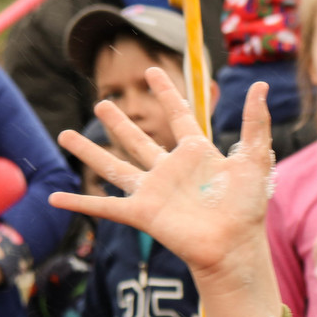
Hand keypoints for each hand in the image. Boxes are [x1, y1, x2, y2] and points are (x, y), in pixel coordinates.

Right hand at [50, 68, 282, 316]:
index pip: (179, 115)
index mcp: (196, 154)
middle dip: (119, 122)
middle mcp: (170, 170)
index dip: (166, 94)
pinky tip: (54, 197)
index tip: (152, 72)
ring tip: (65, 135)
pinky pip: (103, 206)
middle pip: (138, 139)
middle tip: (101, 102)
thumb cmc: (247, 206)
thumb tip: (261, 85)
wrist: (234, 244)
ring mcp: (153, 191)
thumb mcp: (255, 158)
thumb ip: (255, 122)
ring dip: (89, 151)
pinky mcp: (141, 212)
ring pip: (113, 166)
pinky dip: (78, 202)